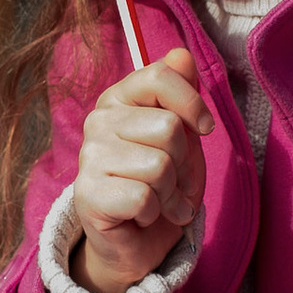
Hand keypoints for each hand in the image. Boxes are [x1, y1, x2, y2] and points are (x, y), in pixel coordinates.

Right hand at [71, 44, 212, 292]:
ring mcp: (89, 157)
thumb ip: (181, 94)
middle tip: (173, 180)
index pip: (160, 76)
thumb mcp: (182, 135)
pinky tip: (144, 215)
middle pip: (168, 128)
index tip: (205, 128)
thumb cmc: (162, 182)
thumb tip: (181, 54)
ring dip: (172, 193)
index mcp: (119, 98)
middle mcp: (98, 121)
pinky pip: (144, 197)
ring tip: (161, 200)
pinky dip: (156, 213)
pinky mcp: (86, 194)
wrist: (137, 238)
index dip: (192, 103)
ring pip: (159, 166)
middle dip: (184, 162)